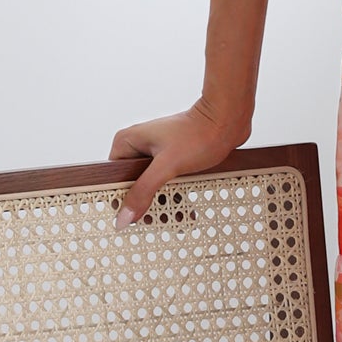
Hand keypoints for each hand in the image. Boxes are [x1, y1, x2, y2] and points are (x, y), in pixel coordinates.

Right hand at [109, 101, 246, 222]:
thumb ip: (143, 192)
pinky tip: (186, 212)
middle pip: (133, 185)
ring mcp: (155, 151)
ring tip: (176, 220)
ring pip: (151, 185)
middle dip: (146, 206)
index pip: (113, 180)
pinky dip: (174, 196)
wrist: (227, 119)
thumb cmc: (198, 135)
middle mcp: (137, 146)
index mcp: (127, 143)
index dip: (122, 202)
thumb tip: (123, 218)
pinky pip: (166, 181)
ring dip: (163, 204)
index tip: (136, 219)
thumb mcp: (167, 167)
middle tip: (161, 222)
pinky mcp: (171, 156)